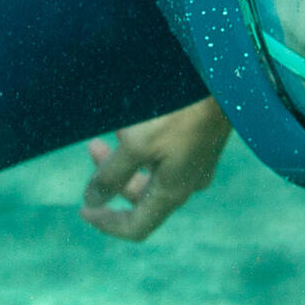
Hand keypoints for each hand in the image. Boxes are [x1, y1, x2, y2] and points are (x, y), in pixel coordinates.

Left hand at [82, 101, 229, 240]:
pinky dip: (144, 145)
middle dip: (112, 178)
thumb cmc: (178, 112)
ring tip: (113, 127)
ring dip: (126, 158)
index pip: (136, 227)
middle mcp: (186, 183)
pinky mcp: (201, 141)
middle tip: (92, 145)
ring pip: (153, 173)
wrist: (221, 77)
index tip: (83, 209)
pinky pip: (166, 154)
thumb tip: (92, 201)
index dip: (107, 223)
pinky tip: (138, 120)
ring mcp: (196, 163)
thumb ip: (112, 174)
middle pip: (141, 197)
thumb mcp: (136, 144)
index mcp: (171, 192)